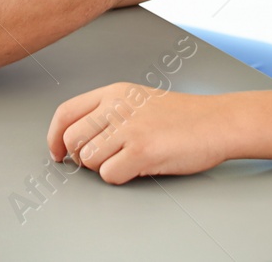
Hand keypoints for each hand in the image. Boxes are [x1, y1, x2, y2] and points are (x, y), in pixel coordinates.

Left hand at [46, 83, 230, 183]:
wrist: (217, 122)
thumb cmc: (184, 116)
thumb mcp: (138, 100)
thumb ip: (109, 111)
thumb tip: (79, 138)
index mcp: (114, 92)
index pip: (66, 113)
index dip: (54, 137)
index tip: (57, 152)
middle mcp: (117, 106)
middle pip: (72, 140)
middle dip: (81, 158)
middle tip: (101, 161)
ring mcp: (129, 128)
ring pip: (88, 160)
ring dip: (103, 168)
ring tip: (127, 160)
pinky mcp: (141, 151)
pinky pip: (109, 175)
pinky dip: (120, 178)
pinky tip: (139, 167)